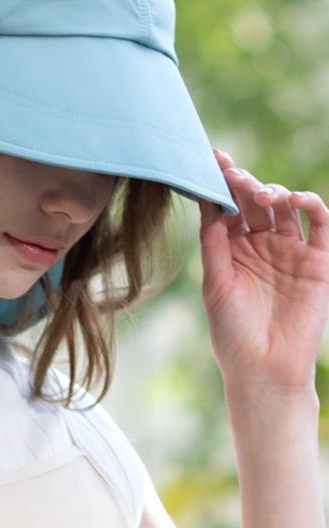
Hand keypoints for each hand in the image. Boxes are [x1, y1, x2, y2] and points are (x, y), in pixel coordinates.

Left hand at [199, 151, 328, 402]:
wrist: (265, 369)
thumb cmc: (232, 333)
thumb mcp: (215, 284)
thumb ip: (213, 243)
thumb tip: (209, 202)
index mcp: (235, 250)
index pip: (229, 208)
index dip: (222, 183)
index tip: (211, 159)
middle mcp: (264, 246)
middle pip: (255, 202)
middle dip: (244, 184)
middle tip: (233, 175)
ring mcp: (291, 251)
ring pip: (285, 207)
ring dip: (273, 192)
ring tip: (259, 195)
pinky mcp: (318, 260)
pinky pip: (319, 223)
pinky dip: (310, 204)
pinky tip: (293, 199)